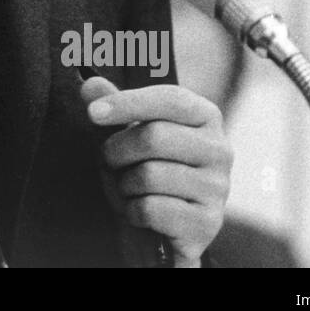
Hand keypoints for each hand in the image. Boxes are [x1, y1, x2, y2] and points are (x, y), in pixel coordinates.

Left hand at [80, 76, 231, 267]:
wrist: (164, 227)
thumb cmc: (145, 167)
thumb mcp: (127, 132)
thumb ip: (111, 105)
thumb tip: (90, 84)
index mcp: (205, 116)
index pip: (171, 100)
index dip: (128, 103)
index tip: (92, 112)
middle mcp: (219, 149)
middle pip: (154, 137)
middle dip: (117, 150)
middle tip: (109, 161)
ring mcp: (217, 188)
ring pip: (149, 175)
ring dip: (123, 184)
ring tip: (127, 187)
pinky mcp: (207, 224)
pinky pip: (152, 210)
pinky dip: (132, 211)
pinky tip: (139, 211)